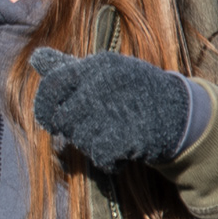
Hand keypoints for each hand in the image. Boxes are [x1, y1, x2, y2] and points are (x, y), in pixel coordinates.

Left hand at [28, 47, 197, 172]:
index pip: (52, 84)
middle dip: (73, 130)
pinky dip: (108, 161)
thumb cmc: (133, 91)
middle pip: (63, 119)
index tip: (53, 118)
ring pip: (80, 140)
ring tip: (113, 135)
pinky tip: (121, 153)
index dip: (45, 106)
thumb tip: (36, 58)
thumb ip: (67, 68)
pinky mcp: (127, 136)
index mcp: (96, 66)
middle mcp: (103, 85)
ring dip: (92, 145)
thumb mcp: (103, 71)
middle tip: (93, 128)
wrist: (181, 114)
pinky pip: (100, 156)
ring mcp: (114, 110)